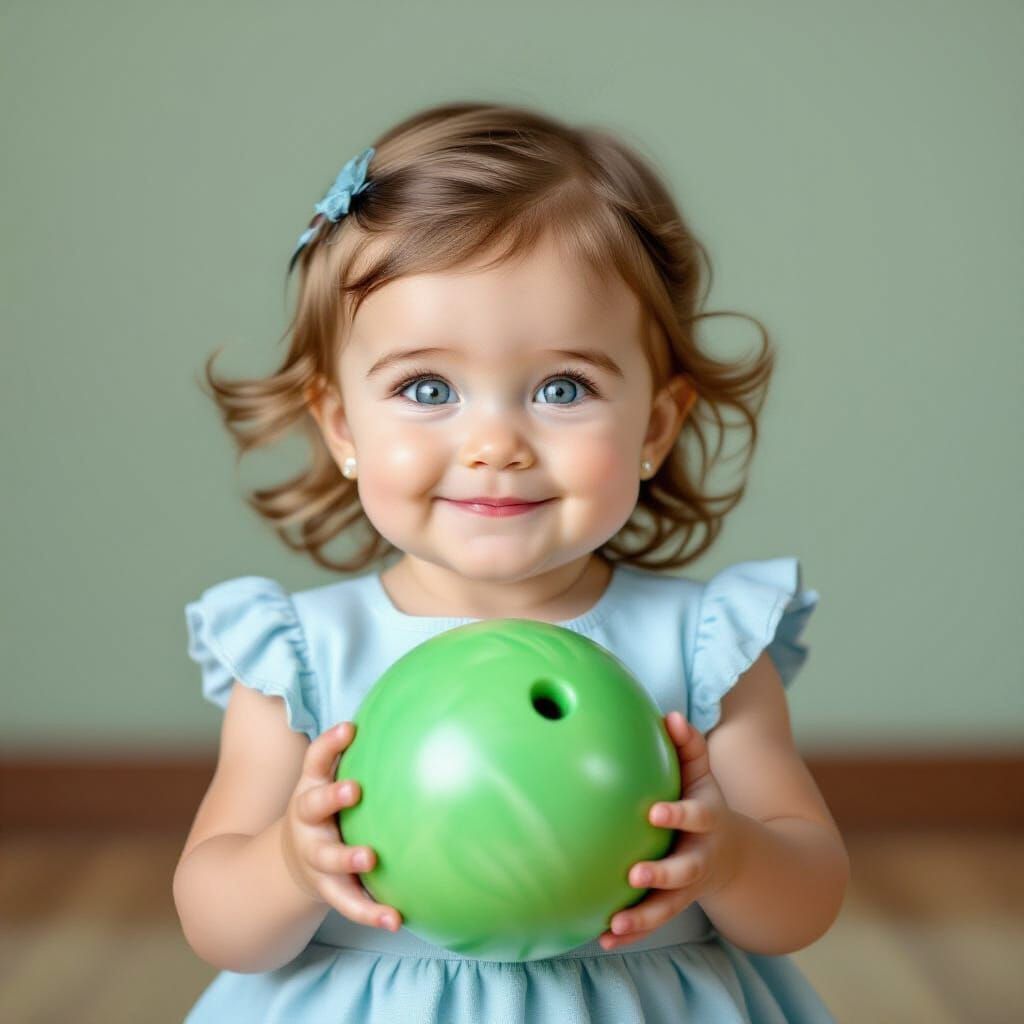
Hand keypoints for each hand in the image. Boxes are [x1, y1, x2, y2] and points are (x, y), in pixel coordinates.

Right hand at [280, 721, 402, 932]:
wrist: (293, 863)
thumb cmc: (327, 811)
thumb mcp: (329, 781)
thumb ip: (359, 756)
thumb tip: (413, 716)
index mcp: (311, 790)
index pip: (316, 760)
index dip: (330, 743)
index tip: (350, 728)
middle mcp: (307, 822)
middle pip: (313, 806)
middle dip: (332, 797)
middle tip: (354, 790)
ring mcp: (315, 857)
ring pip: (327, 858)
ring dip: (348, 857)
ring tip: (370, 858)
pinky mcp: (328, 889)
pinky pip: (350, 902)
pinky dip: (372, 912)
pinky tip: (396, 919)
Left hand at [598, 711, 742, 950]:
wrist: (735, 855)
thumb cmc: (705, 803)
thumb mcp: (703, 774)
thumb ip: (689, 745)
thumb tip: (670, 715)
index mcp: (708, 821)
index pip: (697, 817)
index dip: (679, 815)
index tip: (655, 812)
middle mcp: (700, 857)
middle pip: (685, 870)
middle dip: (662, 875)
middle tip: (634, 874)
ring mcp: (688, 887)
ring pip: (668, 906)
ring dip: (643, 917)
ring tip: (615, 922)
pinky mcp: (674, 905)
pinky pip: (652, 922)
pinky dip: (630, 933)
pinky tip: (604, 939)